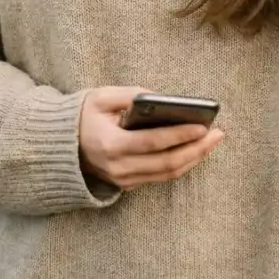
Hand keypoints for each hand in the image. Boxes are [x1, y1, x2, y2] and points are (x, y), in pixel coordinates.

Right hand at [78, 86, 224, 191]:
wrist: (59, 145)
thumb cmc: (82, 115)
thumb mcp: (101, 96)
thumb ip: (131, 94)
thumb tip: (161, 97)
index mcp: (112, 145)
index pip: (154, 142)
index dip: (180, 135)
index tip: (203, 126)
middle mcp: (119, 168)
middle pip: (166, 163)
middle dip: (196, 149)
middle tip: (218, 134)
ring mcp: (123, 180)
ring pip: (166, 174)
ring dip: (193, 159)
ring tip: (212, 142)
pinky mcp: (127, 184)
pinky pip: (159, 177)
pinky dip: (179, 165)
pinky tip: (194, 150)